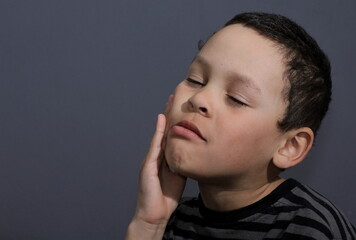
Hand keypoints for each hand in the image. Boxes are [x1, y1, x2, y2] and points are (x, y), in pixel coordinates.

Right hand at [126, 95, 185, 238]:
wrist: (155, 214)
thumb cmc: (166, 197)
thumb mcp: (178, 176)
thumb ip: (182, 164)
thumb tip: (193, 154)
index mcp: (164, 158)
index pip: (170, 135)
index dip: (176, 120)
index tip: (181, 105)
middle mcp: (157, 155)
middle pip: (164, 130)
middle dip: (170, 113)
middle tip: (175, 95)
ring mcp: (151, 159)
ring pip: (159, 134)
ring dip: (165, 117)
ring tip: (169, 101)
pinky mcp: (148, 166)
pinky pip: (155, 146)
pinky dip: (158, 133)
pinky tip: (162, 120)